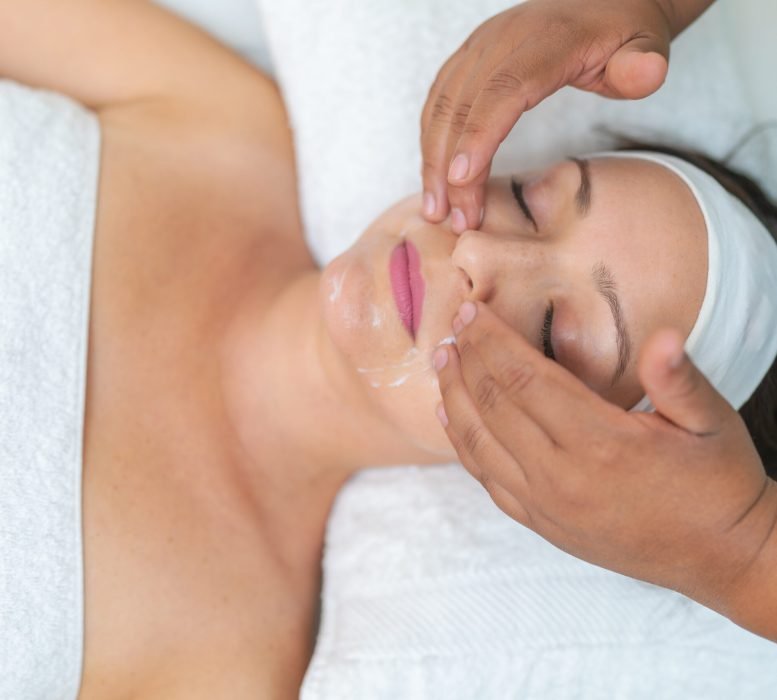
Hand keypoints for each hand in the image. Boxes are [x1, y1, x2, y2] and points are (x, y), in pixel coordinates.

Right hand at [421, 0, 692, 231]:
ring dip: (431, 161)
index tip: (462, 181)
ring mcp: (478, 48)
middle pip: (462, 106)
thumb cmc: (621, 33)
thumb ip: (643, 63)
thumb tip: (644, 73)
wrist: (600, 0)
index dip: (477, 136)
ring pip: (441, 106)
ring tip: (435, 210)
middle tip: (453, 219)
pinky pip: (438, 102)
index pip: (502, 91)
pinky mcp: (466, 59)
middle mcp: (501, 40)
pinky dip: (431, 142)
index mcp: (545, 40)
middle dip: (448, 167)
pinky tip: (434, 178)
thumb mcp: (646, 44)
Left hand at [433, 301, 776, 634]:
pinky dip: (463, 444)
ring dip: (454, 397)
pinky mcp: (541, 524)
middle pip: (494, 405)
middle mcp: (561, 476)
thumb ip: (680, 379)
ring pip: (480, 442)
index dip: (491, 340)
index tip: (470, 310)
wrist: (722, 558)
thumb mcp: (713, 424)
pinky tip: (448, 418)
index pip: (524, 379)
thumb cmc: (719, 485)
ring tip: (441, 361)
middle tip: (451, 326)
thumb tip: (663, 335)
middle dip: (467, 359)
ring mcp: (546, 505)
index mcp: (601, 443)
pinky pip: (487, 479)